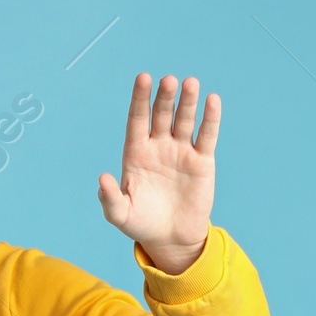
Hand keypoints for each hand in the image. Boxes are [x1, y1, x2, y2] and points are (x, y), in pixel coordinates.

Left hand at [97, 73, 219, 273]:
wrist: (171, 238)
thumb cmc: (141, 224)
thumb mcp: (121, 215)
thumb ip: (110, 199)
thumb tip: (102, 179)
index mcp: (136, 153)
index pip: (137, 120)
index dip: (139, 99)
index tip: (143, 78)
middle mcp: (158, 146)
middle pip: (161, 115)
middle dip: (165, 98)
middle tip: (168, 81)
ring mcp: (181, 151)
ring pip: (184, 120)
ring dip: (187, 102)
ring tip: (190, 83)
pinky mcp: (202, 161)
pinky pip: (206, 136)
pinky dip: (210, 118)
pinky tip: (212, 100)